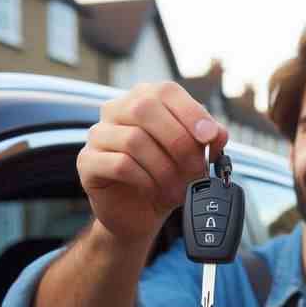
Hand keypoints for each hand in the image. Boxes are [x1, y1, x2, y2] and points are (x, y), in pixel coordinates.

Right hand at [77, 82, 228, 243]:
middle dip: (179, 142)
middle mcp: (116, 110)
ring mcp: (98, 135)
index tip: (209, 138)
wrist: (139, 215)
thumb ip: (206, 141)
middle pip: (146, 109)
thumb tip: (217, 132)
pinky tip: (154, 190)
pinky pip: (119, 164)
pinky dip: (145, 179)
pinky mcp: (88, 162)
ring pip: (133, 139)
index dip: (191, 112)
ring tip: (178, 189)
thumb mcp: (192, 158)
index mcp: (144, 100)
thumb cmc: (165, 179)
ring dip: (164, 168)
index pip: (165, 91)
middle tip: (196, 171)